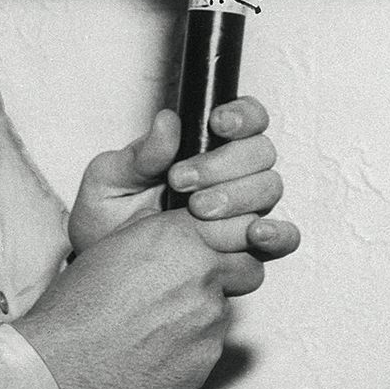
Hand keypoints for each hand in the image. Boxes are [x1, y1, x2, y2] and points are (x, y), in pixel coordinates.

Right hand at [15, 208, 267, 388]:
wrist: (64, 359)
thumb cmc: (80, 300)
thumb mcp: (117, 244)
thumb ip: (165, 236)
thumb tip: (190, 237)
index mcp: (180, 237)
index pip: (238, 226)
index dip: (227, 239)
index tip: (212, 248)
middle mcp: (203, 275)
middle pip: (247, 270)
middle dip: (229, 276)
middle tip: (188, 288)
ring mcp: (209, 322)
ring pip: (222, 312)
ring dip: (199, 316)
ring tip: (151, 325)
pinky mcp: (205, 361)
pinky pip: (206, 349)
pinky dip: (186, 349)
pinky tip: (150, 350)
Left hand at [68, 96, 298, 259]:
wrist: (106, 273)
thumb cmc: (107, 220)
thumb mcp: (109, 180)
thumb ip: (139, 154)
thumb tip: (167, 122)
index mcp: (201, 147)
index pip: (244, 118)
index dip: (242, 115)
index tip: (217, 124)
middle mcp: (230, 176)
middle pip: (260, 152)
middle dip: (223, 163)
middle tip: (181, 181)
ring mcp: (243, 211)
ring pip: (269, 188)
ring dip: (237, 197)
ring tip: (197, 211)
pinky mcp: (248, 248)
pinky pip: (283, 238)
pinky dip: (277, 233)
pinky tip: (253, 234)